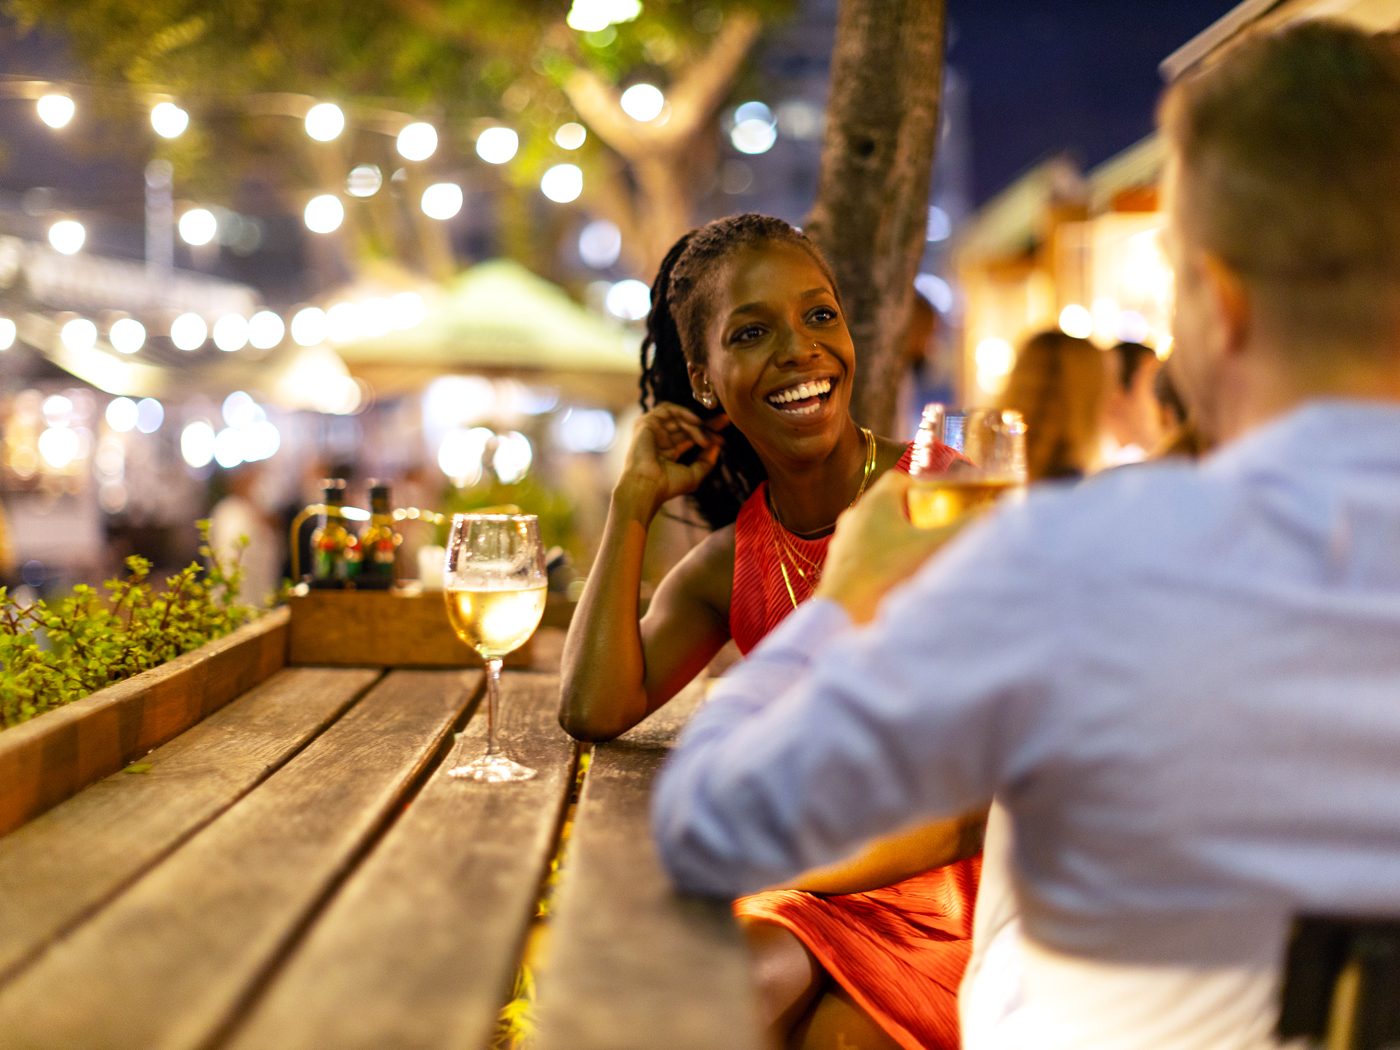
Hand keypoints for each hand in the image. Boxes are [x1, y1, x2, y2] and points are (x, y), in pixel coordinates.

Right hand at [615, 403, 728, 519]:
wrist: (648, 486)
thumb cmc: (667, 486)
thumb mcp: (694, 474)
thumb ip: (707, 461)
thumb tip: (717, 446)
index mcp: (667, 451)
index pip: (689, 436)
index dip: (707, 433)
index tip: (723, 433)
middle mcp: (659, 439)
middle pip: (686, 424)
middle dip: (706, 425)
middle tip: (723, 424)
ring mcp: (652, 430)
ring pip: (679, 417)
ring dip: (695, 423)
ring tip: (707, 432)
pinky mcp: (647, 423)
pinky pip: (668, 409)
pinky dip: (683, 412)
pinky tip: (695, 421)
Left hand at [814, 471, 971, 623]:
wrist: (843, 618)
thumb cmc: (886, 576)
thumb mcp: (934, 548)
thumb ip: (965, 527)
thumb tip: (994, 511)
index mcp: (874, 503)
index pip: (899, 479)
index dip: (923, 485)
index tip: (942, 498)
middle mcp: (853, 518)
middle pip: (889, 507)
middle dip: (914, 515)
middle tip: (938, 529)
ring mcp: (843, 545)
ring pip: (875, 534)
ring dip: (898, 541)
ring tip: (921, 557)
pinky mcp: (838, 571)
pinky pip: (865, 558)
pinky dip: (883, 563)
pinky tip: (899, 581)